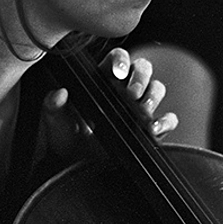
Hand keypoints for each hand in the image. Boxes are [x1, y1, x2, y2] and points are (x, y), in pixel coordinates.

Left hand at [40, 47, 177, 158]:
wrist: (76, 165)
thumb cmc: (67, 138)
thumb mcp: (55, 121)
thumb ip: (53, 106)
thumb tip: (59, 93)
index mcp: (103, 79)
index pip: (118, 57)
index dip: (122, 59)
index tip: (118, 72)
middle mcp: (124, 89)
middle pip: (143, 68)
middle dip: (141, 77)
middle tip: (132, 93)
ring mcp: (139, 107)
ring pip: (157, 88)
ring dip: (153, 96)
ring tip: (142, 111)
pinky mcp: (150, 127)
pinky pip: (168, 119)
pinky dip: (165, 121)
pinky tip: (153, 129)